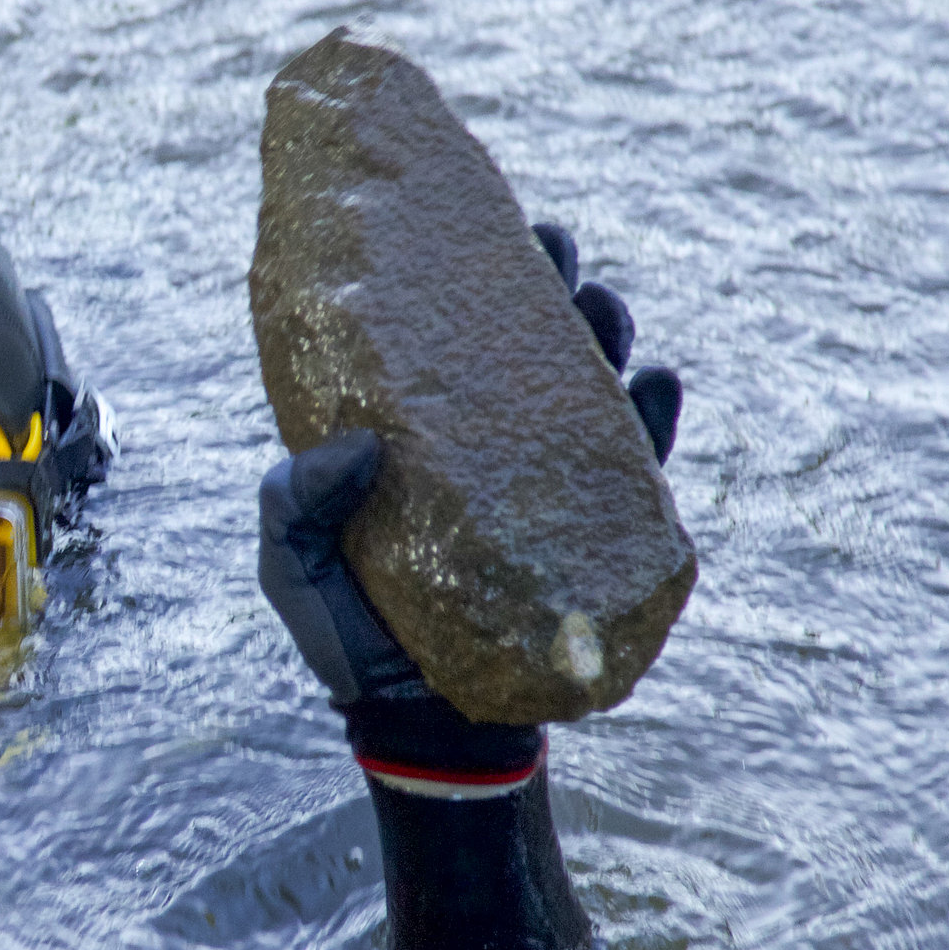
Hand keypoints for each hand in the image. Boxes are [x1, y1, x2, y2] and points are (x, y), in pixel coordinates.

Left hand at [259, 225, 680, 790]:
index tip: (471, 218)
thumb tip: (354, 444)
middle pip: (527, 333)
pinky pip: (643, 456)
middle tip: (549, 251)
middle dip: (549, 277)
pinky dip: (655, 414)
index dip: (461, 269)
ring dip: (605, 328)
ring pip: (592, 375)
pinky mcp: (597, 526)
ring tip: (599, 309)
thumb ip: (292, 509)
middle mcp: (483, 440)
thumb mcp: (293, 573)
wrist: (428, 731)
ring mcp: (545, 478)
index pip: (440, 333)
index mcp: (412, 432)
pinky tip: (652, 384)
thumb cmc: (351, 642)